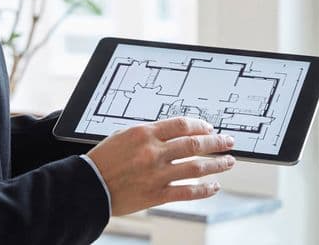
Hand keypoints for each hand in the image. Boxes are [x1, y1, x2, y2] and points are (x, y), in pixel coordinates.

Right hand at [86, 117, 235, 215]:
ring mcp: (157, 174)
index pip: (181, 124)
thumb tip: (173, 133)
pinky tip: (214, 186)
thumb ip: (148, 134)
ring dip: (216, 164)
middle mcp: (154, 152)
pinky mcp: (157, 194)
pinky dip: (204, 189)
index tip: (209, 128)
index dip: (200, 125)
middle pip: (194, 143)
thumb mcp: (123, 135)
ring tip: (228, 161)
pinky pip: (187, 191)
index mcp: (144, 133)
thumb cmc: (103, 160)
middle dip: (216, 142)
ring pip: (196, 166)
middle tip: (228, 141)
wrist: (89, 186)